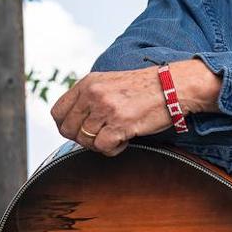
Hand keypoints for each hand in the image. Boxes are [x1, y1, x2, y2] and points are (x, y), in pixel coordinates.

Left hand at [50, 60, 219, 155]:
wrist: (174, 85)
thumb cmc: (146, 87)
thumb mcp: (111, 82)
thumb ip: (90, 96)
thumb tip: (75, 121)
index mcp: (88, 83)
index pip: (57, 112)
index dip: (66, 126)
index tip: (80, 130)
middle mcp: (93, 94)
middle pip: (68, 129)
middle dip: (83, 139)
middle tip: (101, 136)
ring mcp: (106, 109)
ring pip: (85, 140)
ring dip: (101, 143)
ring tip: (117, 135)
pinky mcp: (120, 124)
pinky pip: (103, 147)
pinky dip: (113, 149)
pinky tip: (125, 139)